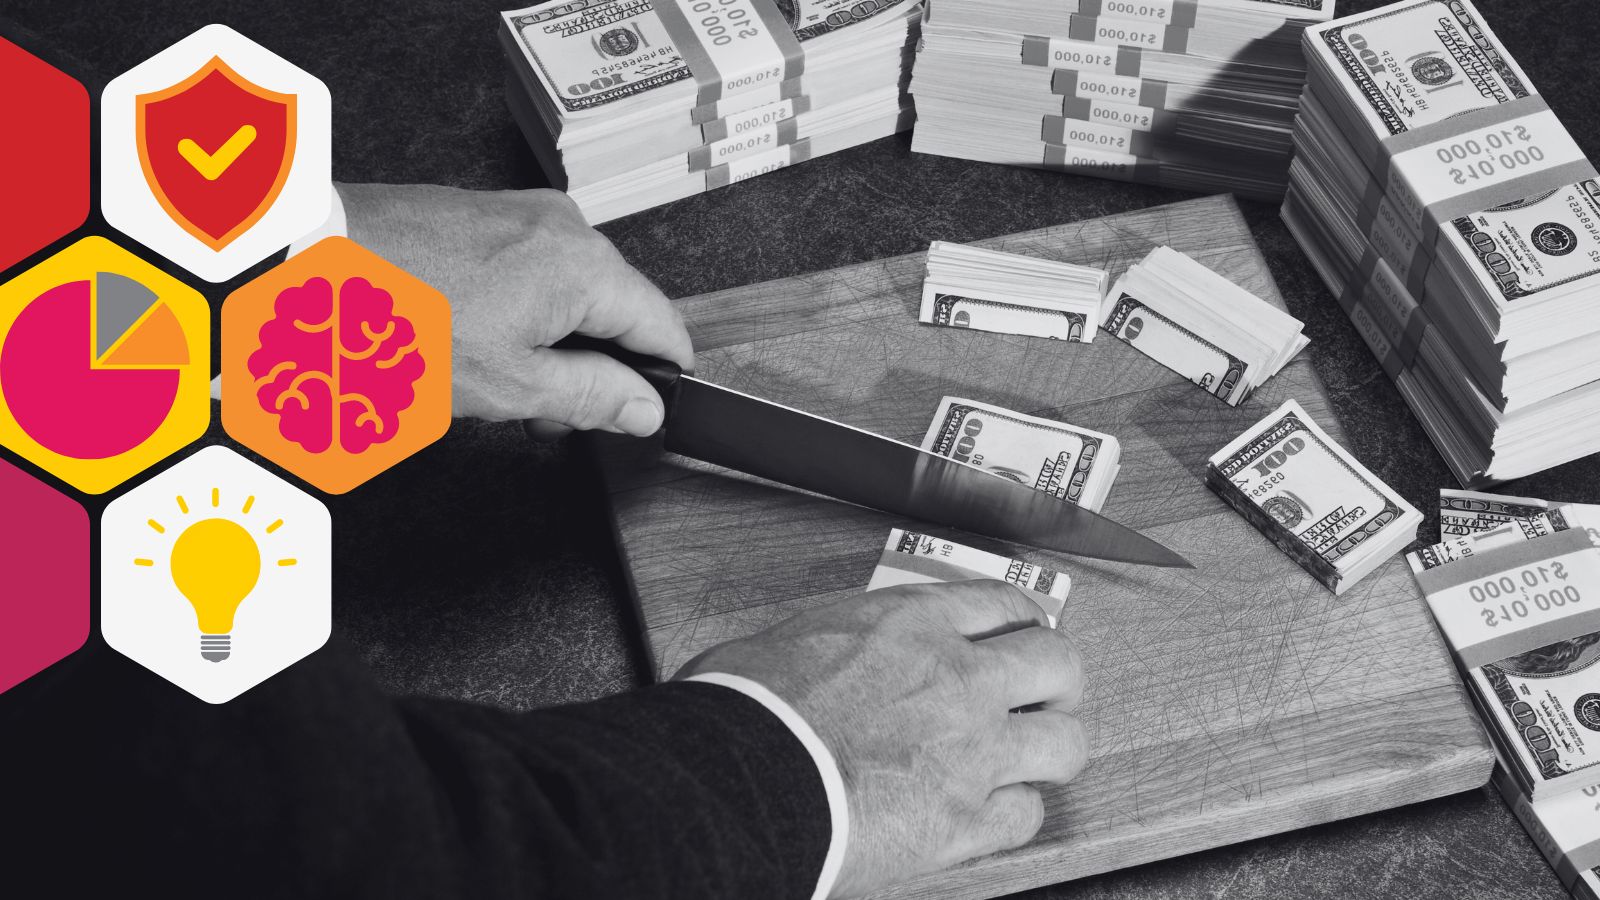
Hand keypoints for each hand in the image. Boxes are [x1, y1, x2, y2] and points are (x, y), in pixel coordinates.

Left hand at [338, 183, 692, 435]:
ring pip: (571, 295)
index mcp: (587, 266)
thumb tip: (646, 406)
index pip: (664, 326)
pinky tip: (474, 345)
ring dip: (551, 348)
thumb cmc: (396, 321)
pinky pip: (531, 271)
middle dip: (592, 370)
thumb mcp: (507, 384)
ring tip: (496, 388)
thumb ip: (591, 396)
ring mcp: (522, 214)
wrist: (308, 263)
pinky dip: (519, 315)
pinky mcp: (483, 214)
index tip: (643, 417)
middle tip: (543, 418)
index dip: (660, 381)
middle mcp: (565, 228)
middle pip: (616, 311)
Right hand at [675, 581, 1088, 897]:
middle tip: (1047, 694)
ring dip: (1053, 747)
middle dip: (1059, 679)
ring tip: (1037, 756)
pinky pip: (1025, 816)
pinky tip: (996, 811)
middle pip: (1057, 663)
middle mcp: (958, 679)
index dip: (1024, 620)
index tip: (1024, 633)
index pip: (1004, 604)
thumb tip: (819, 657)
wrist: (740, 781)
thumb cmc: (748, 710)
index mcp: (912, 624)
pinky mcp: (963, 823)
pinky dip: (1015, 812)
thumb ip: (835, 643)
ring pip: (1064, 742)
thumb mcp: (792, 638)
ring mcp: (971, 752)